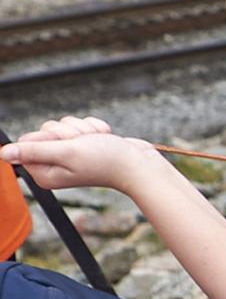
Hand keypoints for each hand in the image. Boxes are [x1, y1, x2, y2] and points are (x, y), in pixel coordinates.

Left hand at [0, 116, 160, 192]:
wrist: (139, 164)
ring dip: (84, 129)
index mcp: (44, 172)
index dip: (48, 136)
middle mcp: (54, 165)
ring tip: (97, 142)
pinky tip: (104, 140)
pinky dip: (94, 129)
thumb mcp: (67, 152)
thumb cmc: (106, 160)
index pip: (28, 140)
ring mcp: (70, 156)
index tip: (66, 143)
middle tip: (84, 143)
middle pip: (46, 130)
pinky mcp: (84, 146)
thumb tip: (3, 153)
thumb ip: (34, 150)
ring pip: (65, 125)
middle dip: (68, 132)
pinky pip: (81, 125)